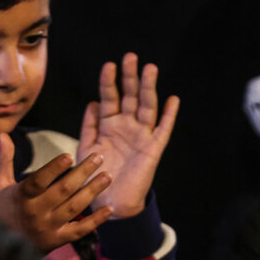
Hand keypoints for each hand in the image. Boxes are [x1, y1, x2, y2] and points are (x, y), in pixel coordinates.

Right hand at [0, 132, 113, 251]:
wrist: (2, 248)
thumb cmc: (3, 210)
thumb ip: (4, 160)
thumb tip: (2, 134)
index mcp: (21, 197)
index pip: (38, 181)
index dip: (53, 169)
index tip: (69, 156)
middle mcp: (36, 213)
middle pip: (63, 190)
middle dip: (82, 173)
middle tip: (98, 157)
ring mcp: (48, 228)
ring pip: (74, 208)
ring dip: (92, 191)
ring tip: (107, 176)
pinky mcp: (58, 240)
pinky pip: (80, 230)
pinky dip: (96, 221)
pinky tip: (109, 209)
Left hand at [77, 53, 179, 218]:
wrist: (110, 202)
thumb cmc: (96, 176)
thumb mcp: (86, 148)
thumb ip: (89, 126)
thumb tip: (92, 102)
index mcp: (109, 124)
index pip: (110, 97)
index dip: (109, 82)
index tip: (108, 65)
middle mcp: (127, 126)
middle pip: (130, 96)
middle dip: (130, 77)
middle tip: (131, 57)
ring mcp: (142, 135)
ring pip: (147, 107)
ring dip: (149, 88)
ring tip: (150, 69)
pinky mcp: (153, 148)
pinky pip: (163, 129)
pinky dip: (169, 115)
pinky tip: (173, 100)